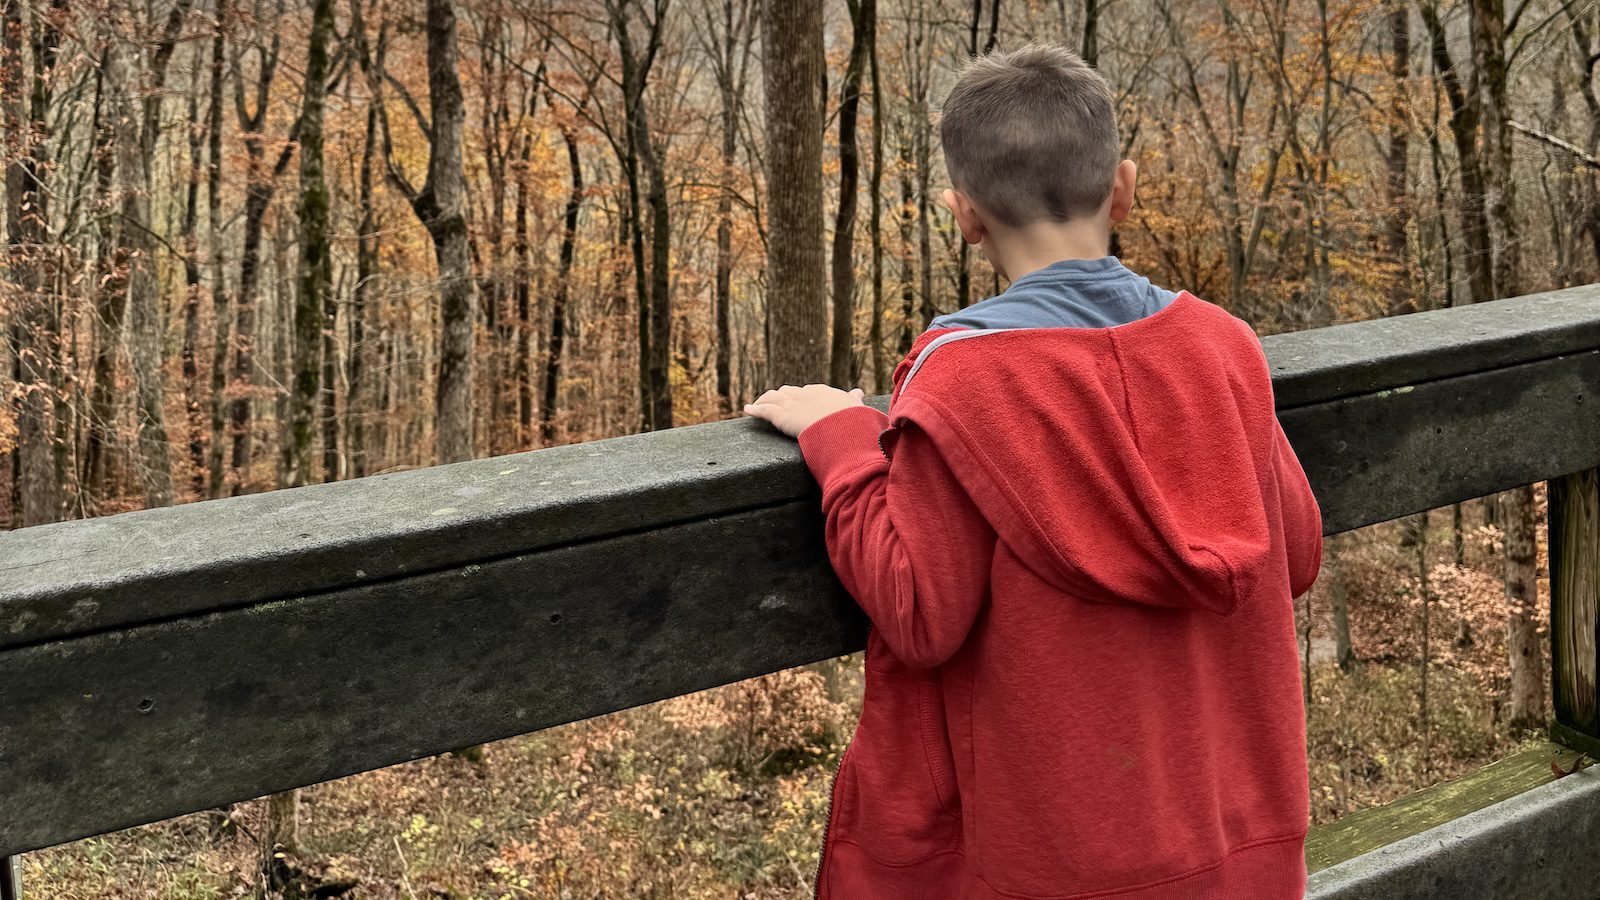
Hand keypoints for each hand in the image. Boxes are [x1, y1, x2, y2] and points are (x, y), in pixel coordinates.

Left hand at [744, 384, 866, 438]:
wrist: (843, 425)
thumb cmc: (853, 420)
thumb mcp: (857, 407)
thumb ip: (854, 400)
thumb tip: (858, 392)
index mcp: (824, 393)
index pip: (809, 391)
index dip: (802, 396)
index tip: (800, 401)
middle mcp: (806, 395)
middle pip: (789, 392)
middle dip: (782, 397)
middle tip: (777, 403)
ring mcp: (793, 404)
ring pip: (774, 398)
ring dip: (765, 400)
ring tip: (757, 405)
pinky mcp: (783, 416)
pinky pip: (765, 410)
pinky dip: (755, 410)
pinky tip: (747, 410)